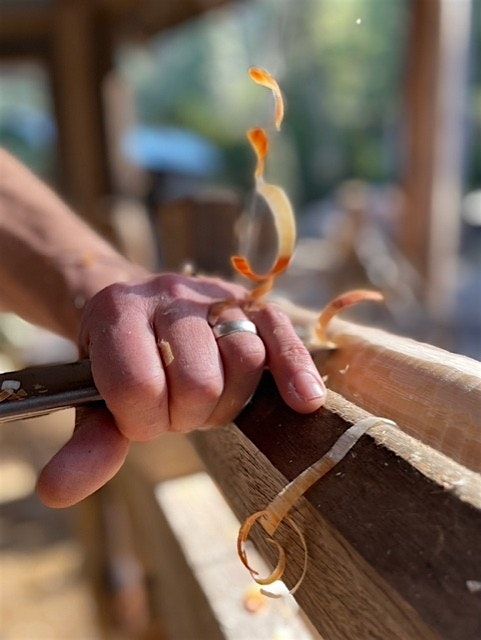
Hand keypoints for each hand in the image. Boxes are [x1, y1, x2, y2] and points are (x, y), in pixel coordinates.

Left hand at [37, 273, 325, 506]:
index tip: (139, 419)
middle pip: (199, 379)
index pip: (141, 387)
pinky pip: (281, 334)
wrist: (136, 308)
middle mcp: (168, 295)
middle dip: (188, 414)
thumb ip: (88, 443)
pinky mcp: (251, 303)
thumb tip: (56, 491)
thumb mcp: (95, 400)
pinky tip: (304, 401)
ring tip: (209, 399)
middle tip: (176, 411)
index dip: (143, 421)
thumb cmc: (119, 362)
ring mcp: (213, 295)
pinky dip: (294, 370)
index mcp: (116, 312)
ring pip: (245, 357)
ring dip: (229, 399)